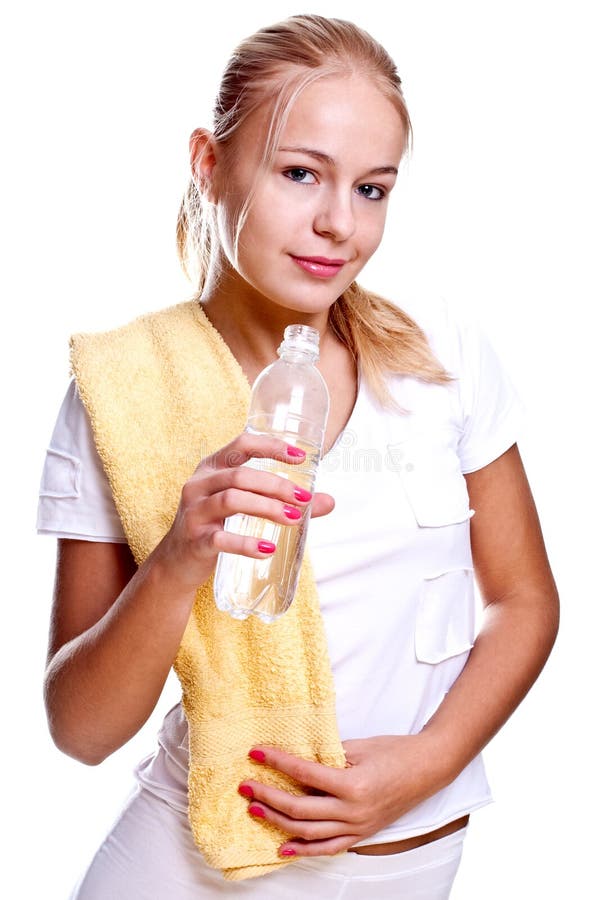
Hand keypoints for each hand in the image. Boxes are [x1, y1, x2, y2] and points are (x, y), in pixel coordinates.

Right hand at [152, 433, 333, 591]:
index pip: (241, 444)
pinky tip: (268, 549)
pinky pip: (221, 539)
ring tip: (294, 518)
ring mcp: (194, 513)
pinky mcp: (194, 541)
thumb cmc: (215, 527)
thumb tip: (328, 501)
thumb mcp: (245, 509)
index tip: (300, 457)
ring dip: (267, 508)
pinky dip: (246, 543)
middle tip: (303, 499)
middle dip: (276, 485)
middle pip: (240, 476)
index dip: (271, 446)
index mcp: (211, 468)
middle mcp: (199, 485)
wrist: (177, 564)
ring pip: (231, 500)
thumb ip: (283, 502)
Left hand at [239, 734, 446, 856]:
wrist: (427, 769)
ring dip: (278, 822)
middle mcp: (353, 811)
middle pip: (299, 809)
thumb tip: (297, 759)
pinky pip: (328, 848)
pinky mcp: (361, 834)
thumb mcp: (359, 746)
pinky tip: (282, 846)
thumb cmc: (395, 752)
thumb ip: (328, 756)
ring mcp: (357, 827)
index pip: (304, 774)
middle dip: (268, 796)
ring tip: (256, 809)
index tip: (255, 752)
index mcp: (352, 785)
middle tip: (245, 786)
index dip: (277, 762)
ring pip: (308, 832)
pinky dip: (304, 849)